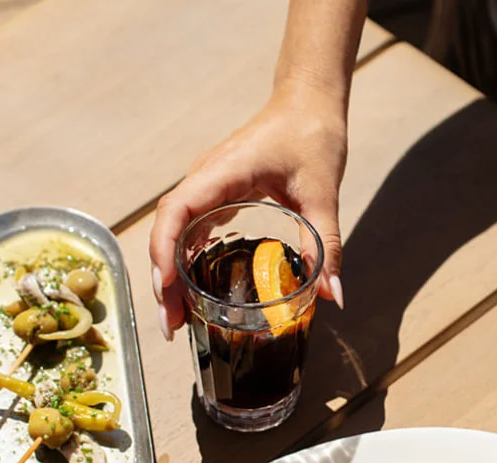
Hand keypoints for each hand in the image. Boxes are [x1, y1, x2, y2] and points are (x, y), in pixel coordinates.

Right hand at [148, 83, 347, 340]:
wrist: (307, 103)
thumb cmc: (312, 136)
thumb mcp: (323, 193)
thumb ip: (326, 244)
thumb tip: (333, 296)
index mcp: (223, 171)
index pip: (177, 210)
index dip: (165, 249)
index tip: (167, 286)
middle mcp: (204, 178)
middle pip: (167, 229)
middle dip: (163, 279)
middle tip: (172, 325)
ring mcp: (206, 186)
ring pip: (172, 232)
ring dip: (169, 274)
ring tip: (177, 317)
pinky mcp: (213, 194)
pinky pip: (187, 229)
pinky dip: (184, 261)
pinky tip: (191, 291)